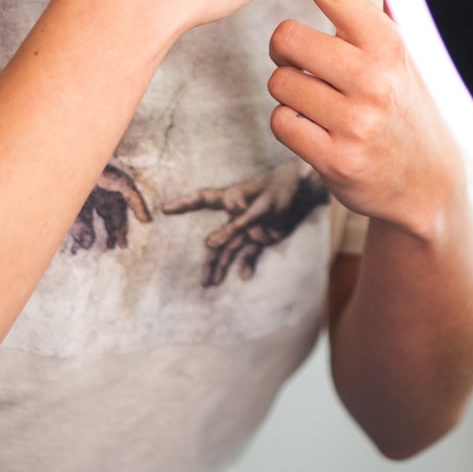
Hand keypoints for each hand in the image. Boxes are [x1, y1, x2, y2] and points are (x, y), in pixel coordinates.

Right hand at [159, 162, 330, 284]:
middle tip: (201, 279)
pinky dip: (246, 264)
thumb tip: (212, 239)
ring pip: (231, 250)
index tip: (165, 209)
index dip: (184, 203)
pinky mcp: (262, 236)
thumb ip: (238, 222)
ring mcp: (249, 227)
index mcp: (233, 198)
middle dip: (209, 259)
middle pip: (218, 239)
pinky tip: (243, 277)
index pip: (204, 199)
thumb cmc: (283, 190)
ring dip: (222, 266)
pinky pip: (250, 253)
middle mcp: (237, 215)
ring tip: (210, 284)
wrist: (307, 192)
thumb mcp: (261, 207)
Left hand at [261, 0, 465, 242]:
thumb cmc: (406, 108)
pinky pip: (281, 123)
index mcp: (388, 43)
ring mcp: (355, 121)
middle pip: (286, 38)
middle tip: (306, 64)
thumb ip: (385, 15)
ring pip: (279, 84)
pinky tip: (318, 131)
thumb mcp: (407, 57)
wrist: (426, 182)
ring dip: (289, 92)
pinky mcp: (336, 159)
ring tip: (322, 103)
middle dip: (284, 50)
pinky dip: (290, 125)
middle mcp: (374, 78)